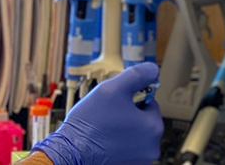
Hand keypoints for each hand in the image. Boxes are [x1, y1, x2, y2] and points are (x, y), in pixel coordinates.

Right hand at [33, 64, 163, 164]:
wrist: (71, 152)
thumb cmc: (91, 122)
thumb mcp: (113, 89)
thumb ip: (136, 76)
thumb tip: (153, 69)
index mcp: (154, 127)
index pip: (150, 103)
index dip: (131, 98)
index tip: (115, 102)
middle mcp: (152, 147)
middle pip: (143, 120)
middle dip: (127, 115)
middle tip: (107, 114)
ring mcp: (141, 160)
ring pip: (134, 135)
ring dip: (122, 129)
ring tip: (103, 128)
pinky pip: (126, 148)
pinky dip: (117, 143)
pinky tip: (103, 140)